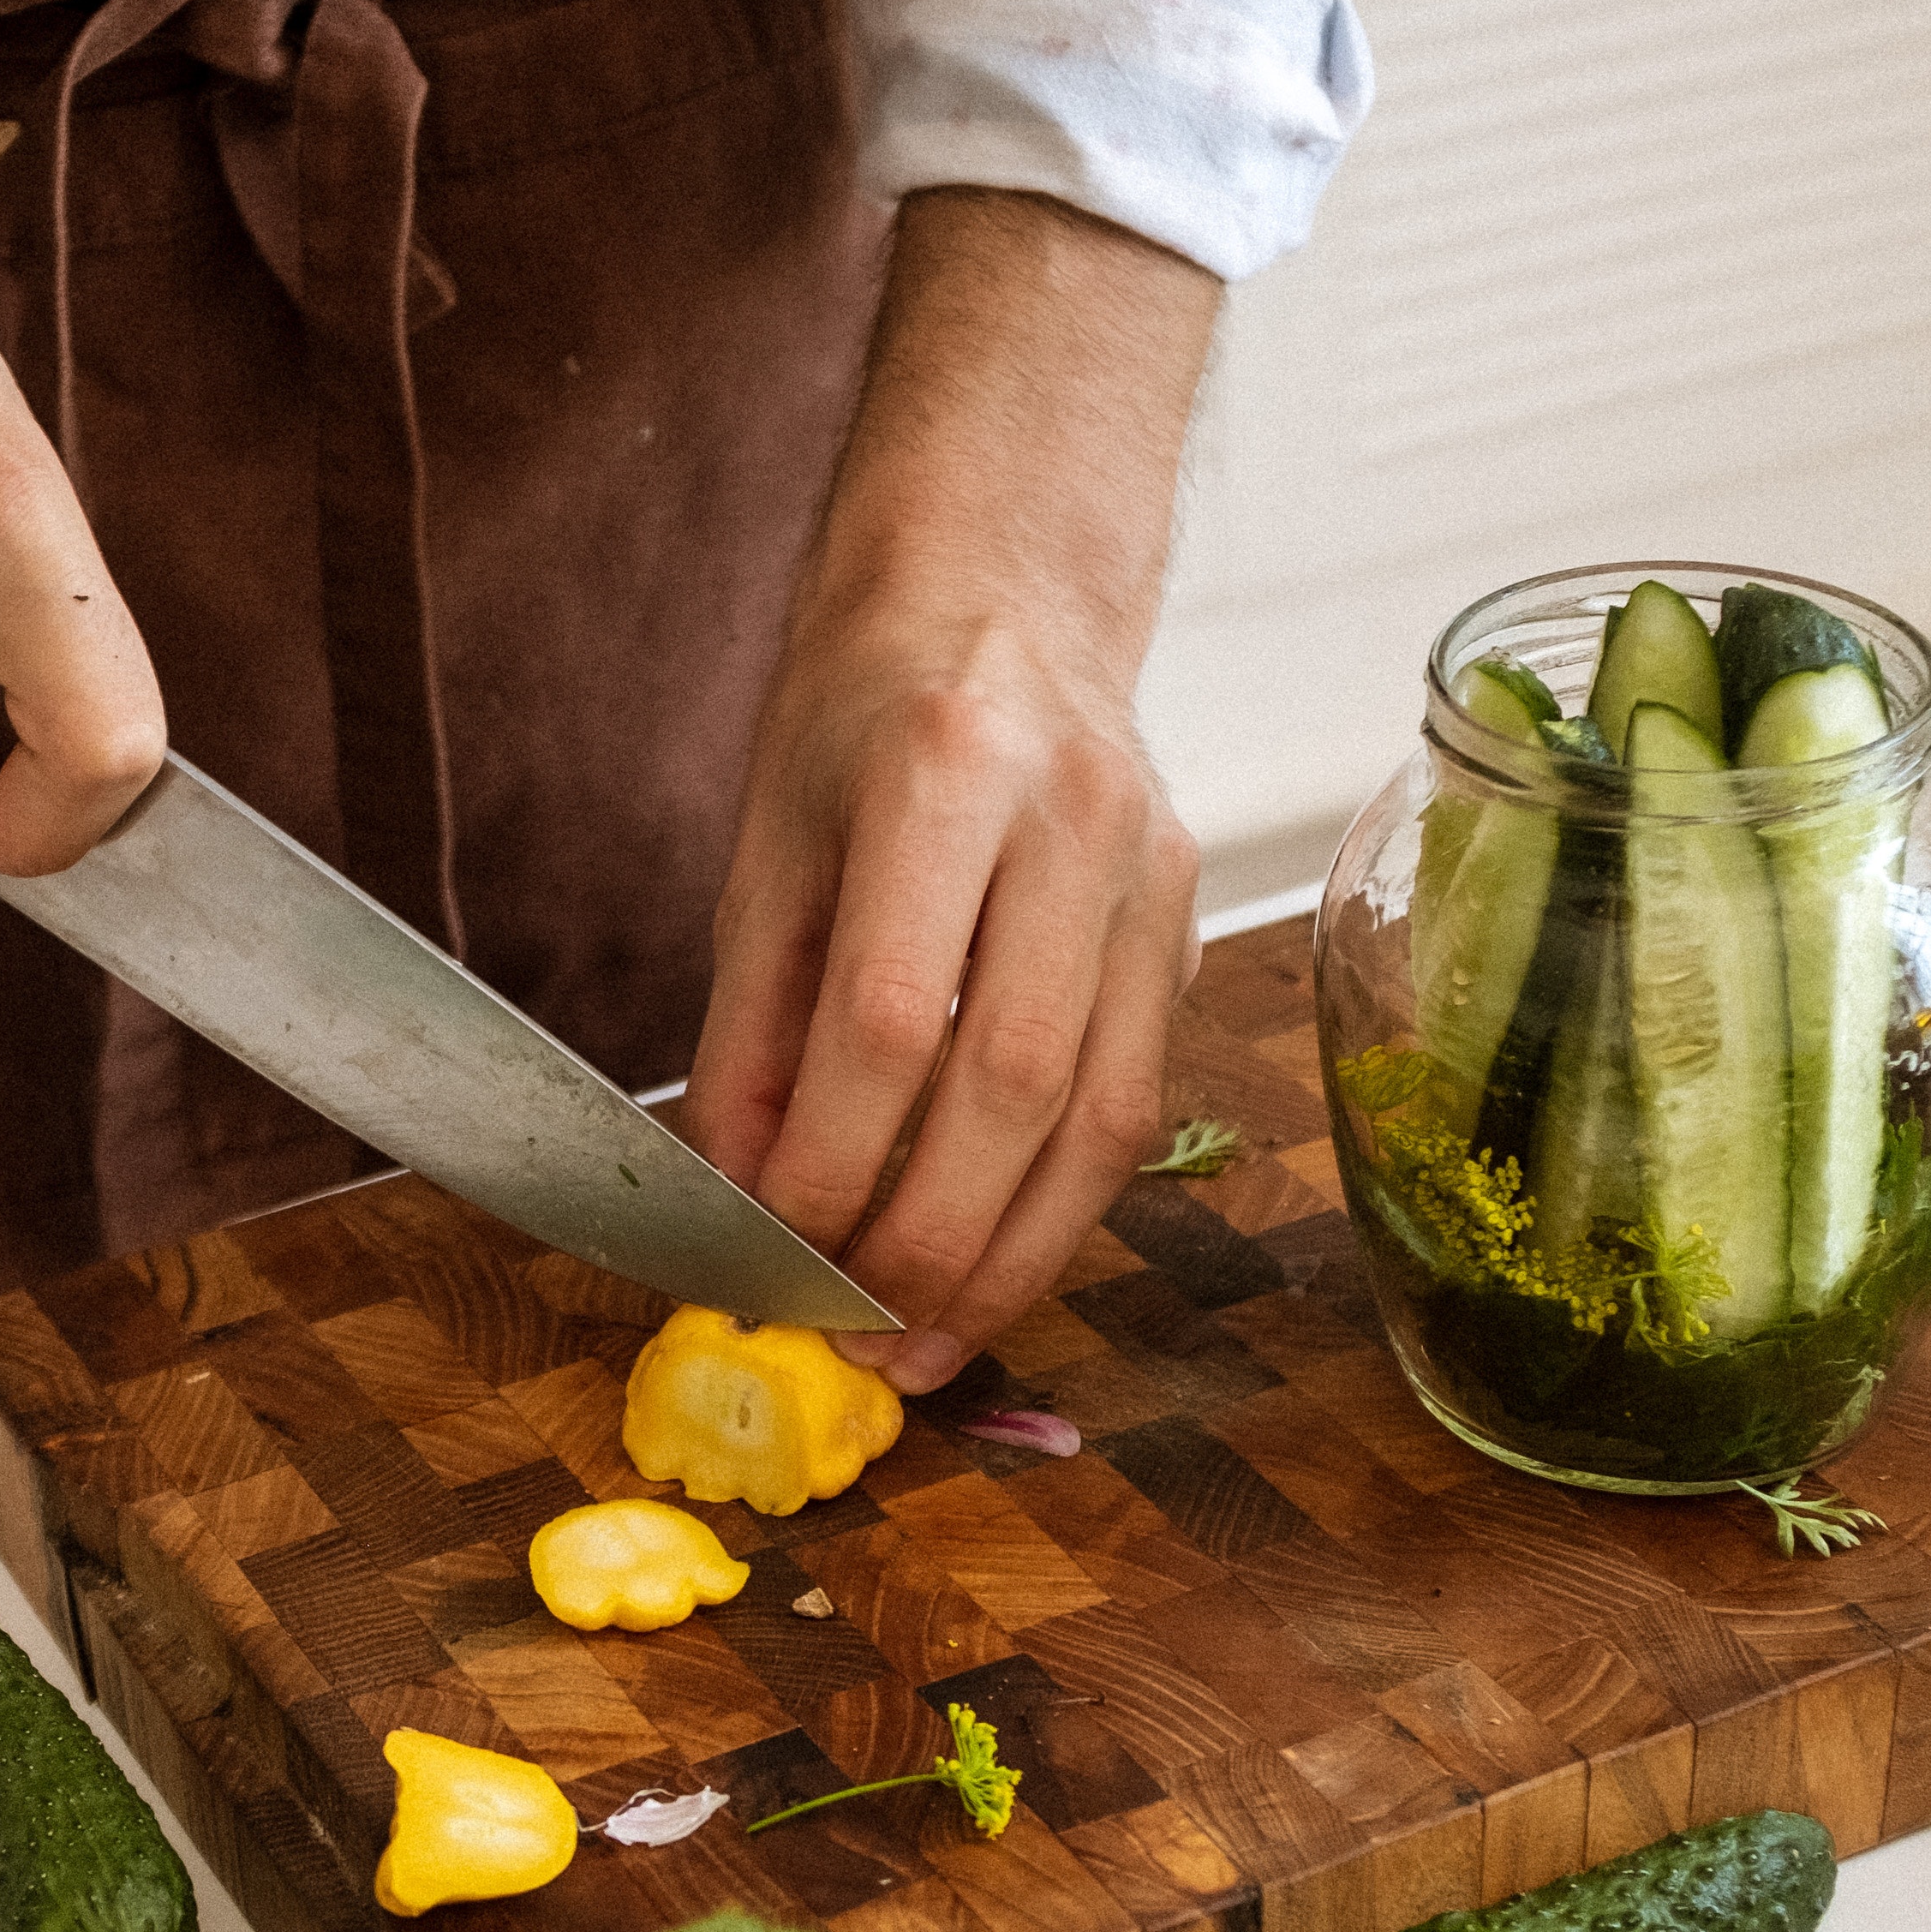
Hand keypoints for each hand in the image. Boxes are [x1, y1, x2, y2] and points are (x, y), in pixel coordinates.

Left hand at [685, 191, 1219, 1393]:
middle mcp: (1072, 817)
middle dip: (928, 1239)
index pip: (893, 1013)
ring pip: (1102, 1115)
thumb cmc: (867, 703)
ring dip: (1014, 1258)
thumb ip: (755, 1026)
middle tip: (854, 1339)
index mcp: (942, 769)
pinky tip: (999, 1265)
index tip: (773, 1255)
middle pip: (1014, 1081)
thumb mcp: (770, 842)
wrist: (1008, 585)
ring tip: (929, 1347)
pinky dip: (1064, 1204)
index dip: (834, 1161)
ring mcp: (1152, 869)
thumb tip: (740, 1199)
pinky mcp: (1190, 917)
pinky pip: (1137, 1096)